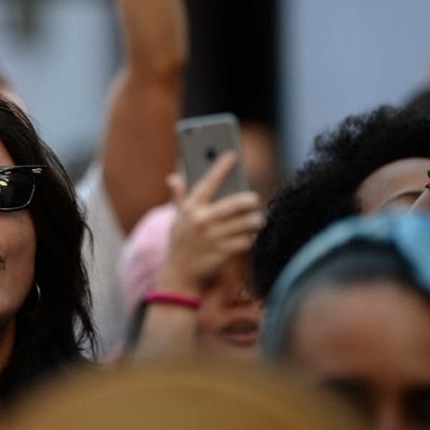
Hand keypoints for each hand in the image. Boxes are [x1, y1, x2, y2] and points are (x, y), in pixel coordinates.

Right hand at [156, 152, 263, 296]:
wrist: (179, 275)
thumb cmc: (180, 243)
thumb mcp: (177, 220)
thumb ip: (179, 198)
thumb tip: (173, 178)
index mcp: (190, 208)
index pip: (207, 182)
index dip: (220, 167)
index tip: (232, 154)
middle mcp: (201, 220)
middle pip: (236, 203)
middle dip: (250, 201)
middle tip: (253, 201)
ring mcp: (213, 237)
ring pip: (247, 222)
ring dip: (255, 220)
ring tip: (256, 219)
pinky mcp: (223, 252)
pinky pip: (247, 240)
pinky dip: (252, 237)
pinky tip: (250, 236)